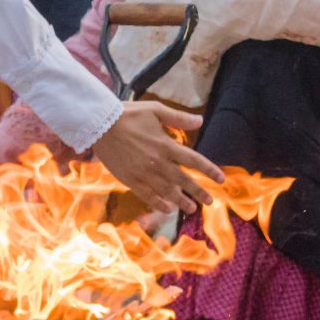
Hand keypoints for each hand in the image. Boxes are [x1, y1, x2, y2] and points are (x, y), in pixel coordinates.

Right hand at [90, 101, 221, 216]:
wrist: (99, 124)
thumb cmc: (128, 114)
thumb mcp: (155, 111)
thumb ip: (178, 119)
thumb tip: (200, 121)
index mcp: (165, 144)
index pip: (193, 160)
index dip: (209, 170)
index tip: (221, 179)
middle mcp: (157, 162)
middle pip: (183, 181)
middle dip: (198, 192)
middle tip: (210, 201)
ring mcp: (143, 173)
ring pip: (167, 192)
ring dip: (181, 202)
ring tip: (191, 209)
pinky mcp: (130, 179)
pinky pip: (147, 195)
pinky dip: (158, 203)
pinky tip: (167, 208)